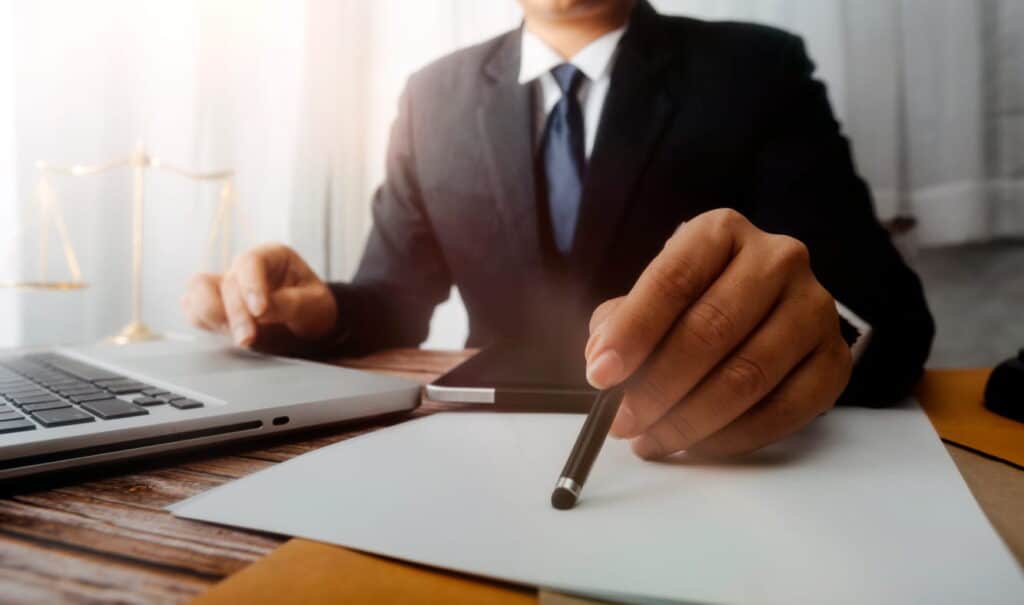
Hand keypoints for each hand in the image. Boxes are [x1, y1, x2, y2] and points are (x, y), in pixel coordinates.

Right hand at [181, 244, 337, 351]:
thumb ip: (290, 304)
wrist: (306, 327)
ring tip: (234, 335)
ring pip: (199, 288)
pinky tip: (221, 333)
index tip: (259, 311)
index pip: (251, 261)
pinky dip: (201, 320)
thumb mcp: (314, 306)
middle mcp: (246, 268)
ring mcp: (227, 286)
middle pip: (228, 281)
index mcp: (273, 257)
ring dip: (211, 314)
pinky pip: (192, 307)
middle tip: (248, 339)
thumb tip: (261, 311)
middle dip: (237, 313)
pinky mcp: (214, 306)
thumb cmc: (313, 309)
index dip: (251, 285)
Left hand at [584, 209, 851, 458]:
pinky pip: (784, 411)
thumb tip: (604, 362)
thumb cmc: (695, 300)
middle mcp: (778, 259)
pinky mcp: (835, 359)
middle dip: (657, 387)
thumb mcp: (654, 294)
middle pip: (711, 330)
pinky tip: (697, 445)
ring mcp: (814, 308)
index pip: (672, 279)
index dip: (633, 331)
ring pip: (747, 376)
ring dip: (689, 420)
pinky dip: (732, 438)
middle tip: (622, 422)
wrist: (766, 307)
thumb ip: (621, 321)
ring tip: (651, 440)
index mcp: (721, 232)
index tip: (601, 375)